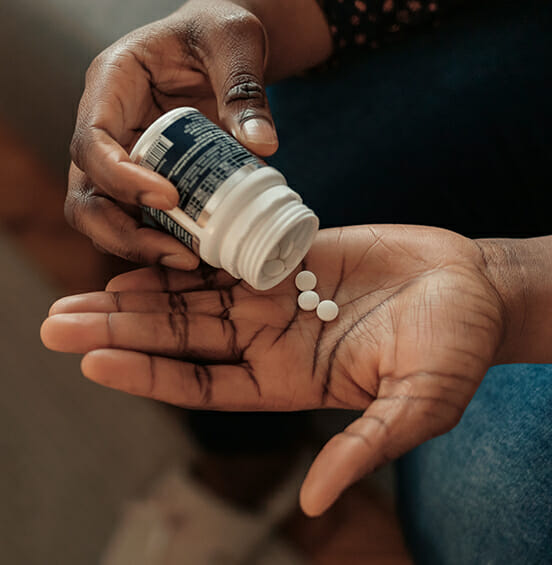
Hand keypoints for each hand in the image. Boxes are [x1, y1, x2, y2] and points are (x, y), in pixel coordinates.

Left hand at [41, 225, 507, 514]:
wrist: (472, 289)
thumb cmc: (454, 350)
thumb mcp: (417, 406)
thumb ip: (365, 446)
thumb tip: (319, 503)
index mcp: (291, 380)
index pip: (205, 384)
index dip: (152, 375)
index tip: (96, 362)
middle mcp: (273, 338)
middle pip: (185, 338)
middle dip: (124, 331)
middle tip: (58, 324)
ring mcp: (279, 294)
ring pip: (196, 295)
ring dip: (143, 291)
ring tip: (87, 290)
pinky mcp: (292, 253)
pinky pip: (230, 251)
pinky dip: (190, 251)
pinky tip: (150, 246)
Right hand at [66, 0, 330, 267]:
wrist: (222, 47)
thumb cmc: (220, 32)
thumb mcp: (236, 42)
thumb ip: (245, 89)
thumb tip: (261, 145)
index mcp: (113, 82)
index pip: (91, 140)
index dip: (120, 178)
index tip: (169, 198)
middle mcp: (107, 125)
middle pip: (86, 193)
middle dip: (123, 232)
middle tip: (179, 253)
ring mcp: (123, 157)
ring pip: (106, 216)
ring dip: (141, 246)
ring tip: (192, 261)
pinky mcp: (146, 179)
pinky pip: (139, 220)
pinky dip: (162, 241)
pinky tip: (199, 254)